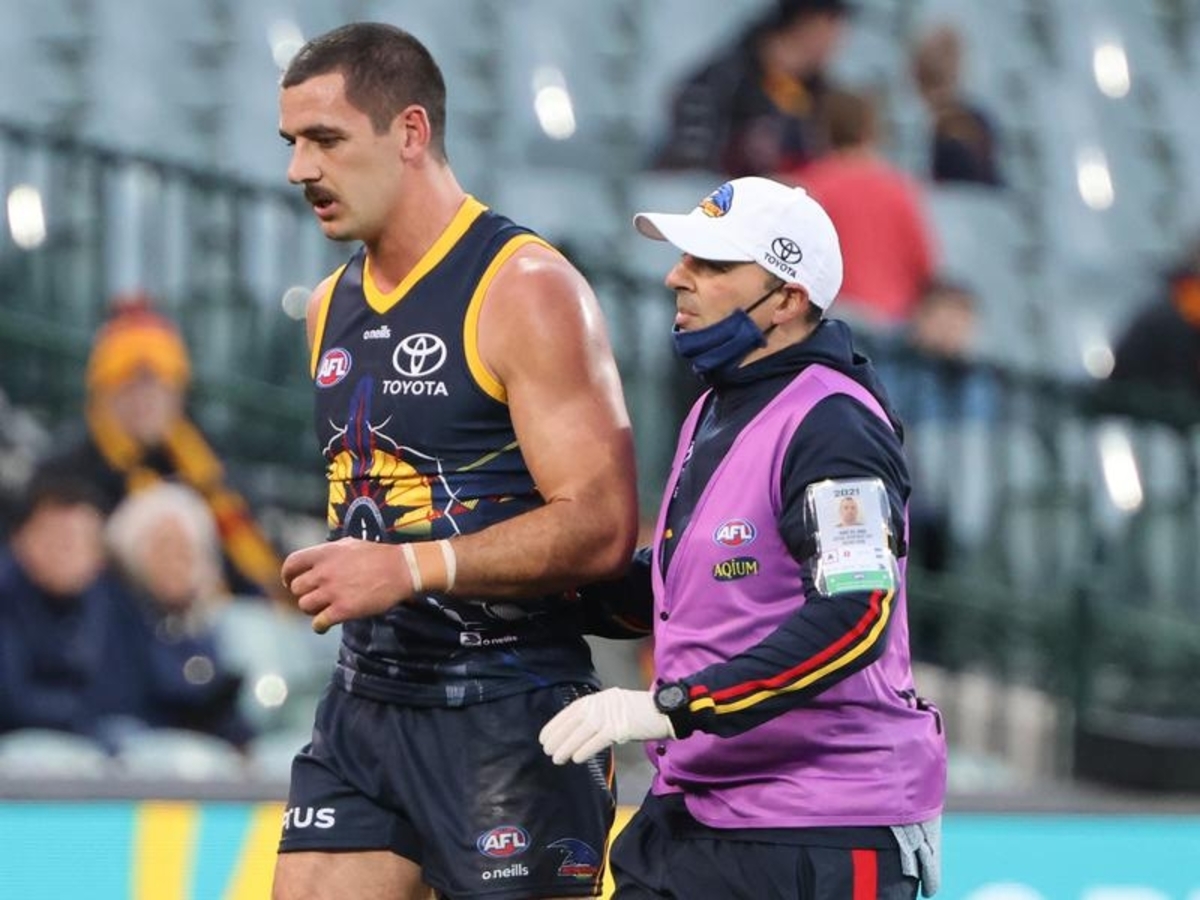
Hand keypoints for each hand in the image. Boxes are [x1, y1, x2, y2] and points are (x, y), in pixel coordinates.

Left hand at [281, 537, 415, 633]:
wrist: (401, 570)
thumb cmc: (378, 556)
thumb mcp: (348, 545)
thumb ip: (327, 554)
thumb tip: (313, 562)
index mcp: (324, 554)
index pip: (292, 564)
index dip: (287, 575)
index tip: (290, 582)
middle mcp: (324, 572)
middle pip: (296, 588)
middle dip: (304, 593)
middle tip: (315, 596)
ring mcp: (332, 592)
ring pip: (305, 606)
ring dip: (312, 609)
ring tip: (323, 608)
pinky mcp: (343, 610)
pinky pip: (318, 623)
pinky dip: (319, 626)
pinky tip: (325, 624)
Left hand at [539, 688, 673, 764]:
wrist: (664, 711)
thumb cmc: (641, 713)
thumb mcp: (615, 708)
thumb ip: (598, 715)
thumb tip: (577, 733)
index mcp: (599, 698)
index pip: (571, 711)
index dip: (556, 724)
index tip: (544, 737)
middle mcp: (602, 704)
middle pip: (574, 721)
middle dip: (558, 736)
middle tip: (547, 750)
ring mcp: (611, 714)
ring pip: (582, 731)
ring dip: (567, 746)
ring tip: (557, 758)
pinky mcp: (621, 726)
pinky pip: (598, 739)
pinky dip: (585, 749)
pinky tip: (576, 758)